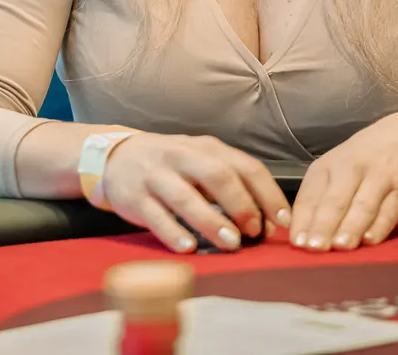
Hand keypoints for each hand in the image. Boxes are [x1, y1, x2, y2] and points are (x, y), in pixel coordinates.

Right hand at [100, 133, 290, 253]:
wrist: (115, 157)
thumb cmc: (170, 165)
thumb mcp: (200, 162)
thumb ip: (230, 185)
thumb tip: (265, 223)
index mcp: (206, 148)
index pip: (245, 166)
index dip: (267, 194)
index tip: (283, 221)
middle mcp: (181, 156)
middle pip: (217, 175)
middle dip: (241, 204)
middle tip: (254, 232)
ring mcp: (155, 175)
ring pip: (186, 196)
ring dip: (211, 221)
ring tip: (231, 244)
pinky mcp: (134, 197)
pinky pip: (155, 216)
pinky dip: (173, 233)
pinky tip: (188, 248)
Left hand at [291, 107, 397, 251]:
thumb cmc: (363, 159)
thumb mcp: (335, 169)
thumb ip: (319, 199)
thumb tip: (300, 234)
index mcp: (328, 167)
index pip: (311, 195)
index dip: (303, 220)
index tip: (297, 242)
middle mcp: (352, 169)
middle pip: (335, 200)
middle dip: (324, 224)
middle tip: (314, 247)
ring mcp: (380, 178)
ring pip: (363, 205)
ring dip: (350, 226)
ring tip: (340, 246)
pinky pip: (391, 210)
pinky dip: (380, 226)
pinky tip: (370, 240)